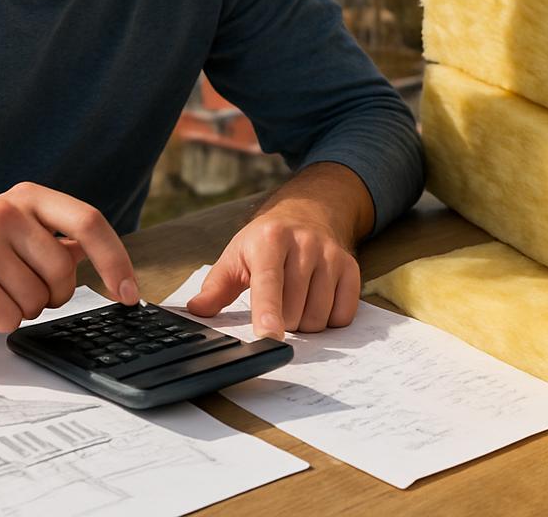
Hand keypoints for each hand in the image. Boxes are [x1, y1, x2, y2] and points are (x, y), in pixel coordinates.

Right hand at [0, 182, 138, 334]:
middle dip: (52, 295)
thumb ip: (61, 242)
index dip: (116, 260)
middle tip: (22, 289)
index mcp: (28, 197)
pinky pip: (8, 317)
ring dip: (22, 309)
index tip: (130, 292)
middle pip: (63, 272)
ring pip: (36, 299)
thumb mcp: (20, 235)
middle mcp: (5, 211)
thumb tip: (110, 258)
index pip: (89, 222)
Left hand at [186, 201, 361, 339]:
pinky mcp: (351, 266)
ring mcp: (330, 255)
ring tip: (296, 299)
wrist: (308, 212)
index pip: (269, 282)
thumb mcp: (236, 254)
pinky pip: (343, 315)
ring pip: (318, 317)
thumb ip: (216, 286)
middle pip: (294, 311)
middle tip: (277, 300)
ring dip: (305, 322)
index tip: (269, 335)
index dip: (268, 311)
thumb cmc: (266, 240)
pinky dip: (329, 319)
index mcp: (270, 240)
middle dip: (283, 320)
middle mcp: (304, 244)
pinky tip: (318, 298)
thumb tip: (196, 309)